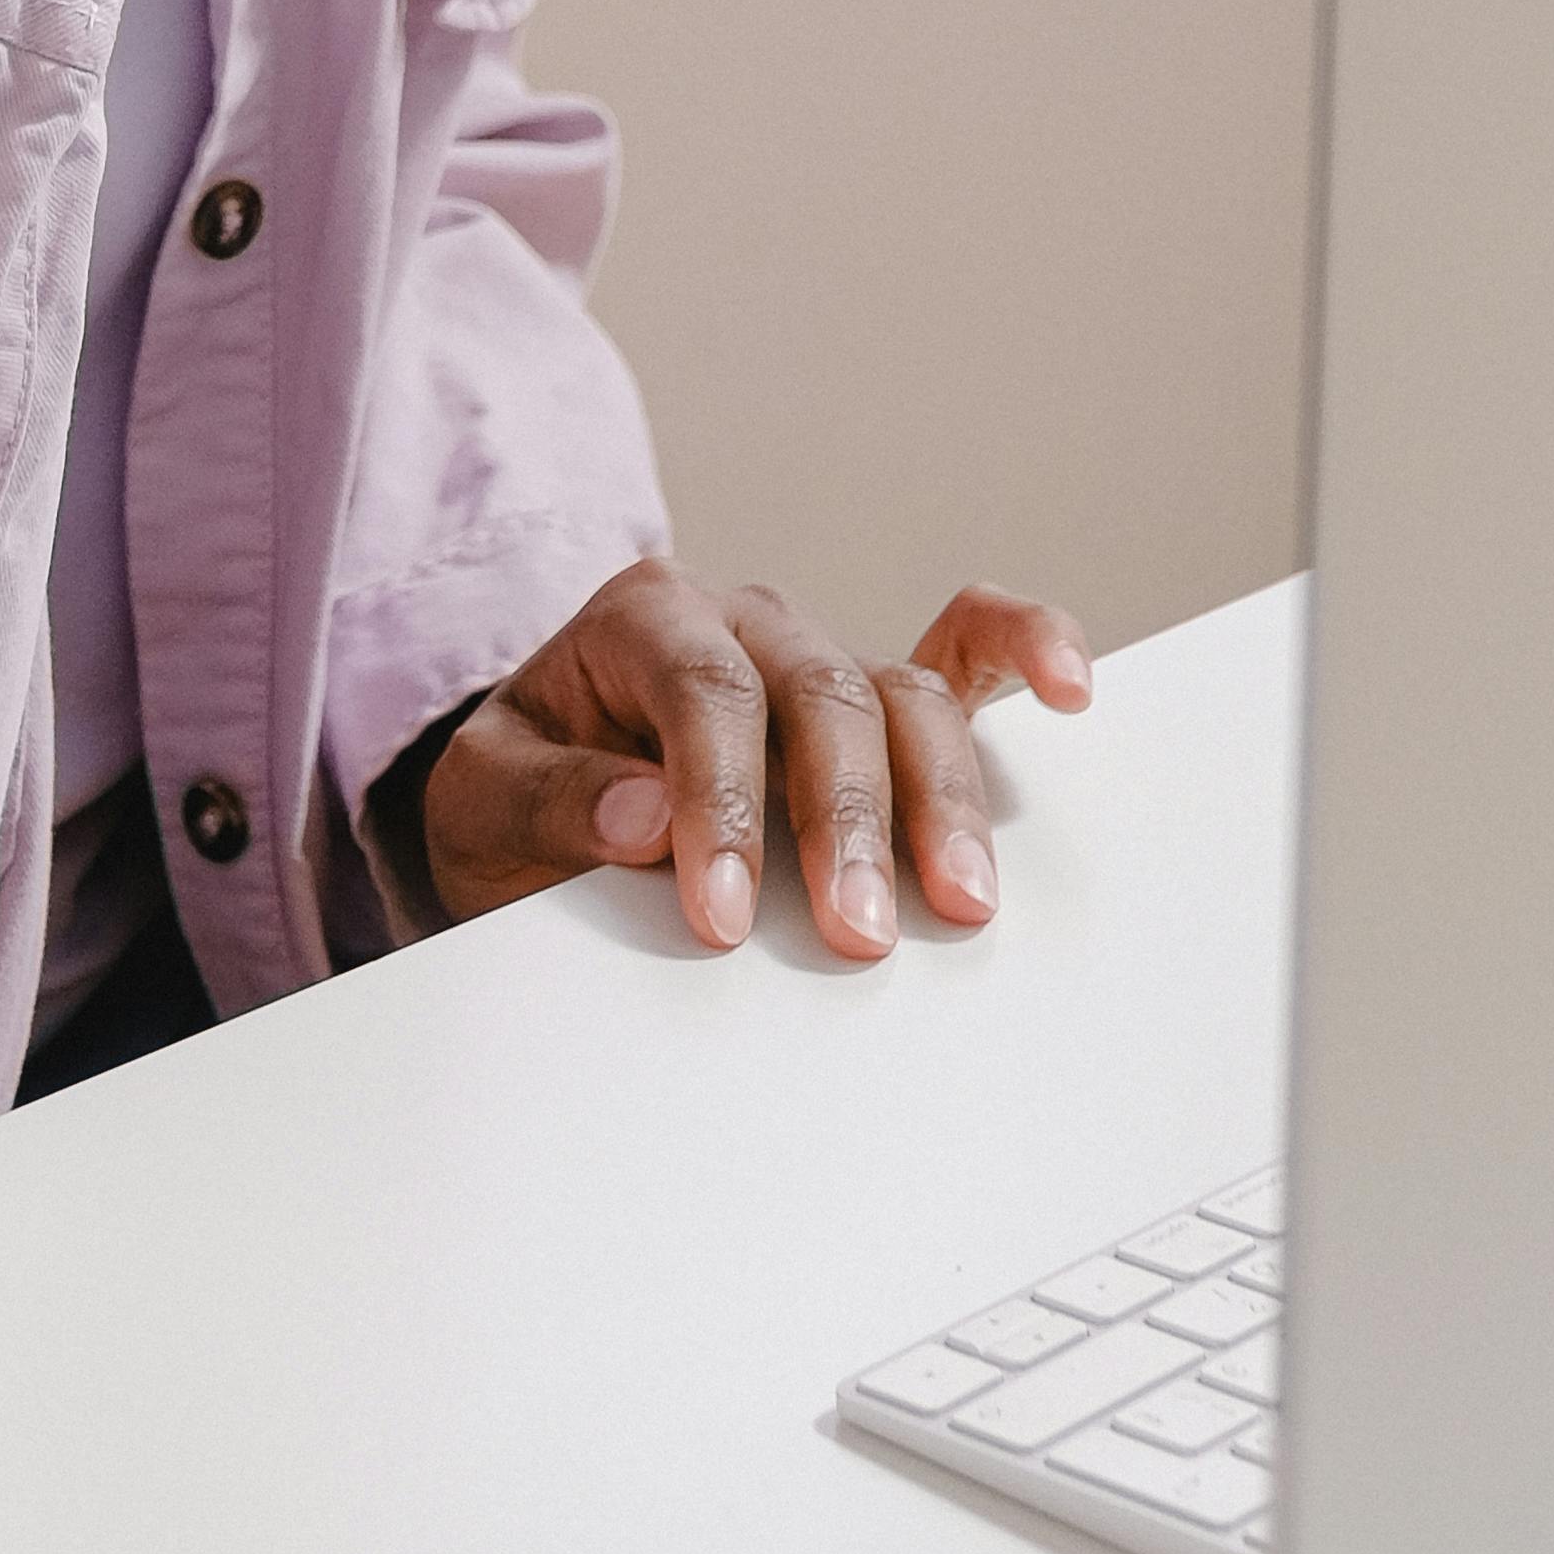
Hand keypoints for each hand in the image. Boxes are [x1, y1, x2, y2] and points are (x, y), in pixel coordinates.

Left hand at [417, 569, 1092, 958]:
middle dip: (843, 820)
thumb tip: (643, 816)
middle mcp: (745, 620)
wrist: (529, 795)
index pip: (703, 697)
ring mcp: (818, 655)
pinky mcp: (874, 700)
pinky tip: (1071, 688)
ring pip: (904, 695)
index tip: (719, 915)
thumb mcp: (482, 801)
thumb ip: (552, 799)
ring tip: (962, 902)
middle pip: (819, 697)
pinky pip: (965, 650)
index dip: (720, 804)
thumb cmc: (518, 792)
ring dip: (940, 799)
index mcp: (643, 619)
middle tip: (857, 934)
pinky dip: (1022, 650)